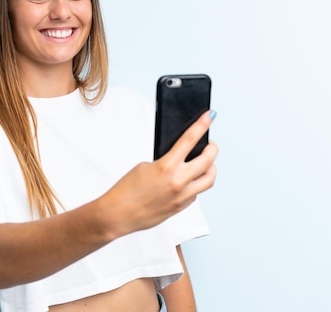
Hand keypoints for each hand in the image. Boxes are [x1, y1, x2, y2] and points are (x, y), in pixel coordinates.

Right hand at [100, 110, 217, 236]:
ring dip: (210, 168)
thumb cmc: (127, 189)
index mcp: (166, 167)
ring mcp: (182, 196)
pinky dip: (195, 184)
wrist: (118, 214)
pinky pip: (196, 192)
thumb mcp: (145, 166)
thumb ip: (166, 161)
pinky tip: (187, 180)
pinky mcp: (182, 207)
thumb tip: (181, 158)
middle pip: (209, 160)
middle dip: (212, 148)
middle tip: (210, 144)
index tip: (210, 115)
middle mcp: (178, 181)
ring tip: (204, 163)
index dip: (202, 124)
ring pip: (210, 179)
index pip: (190, 139)